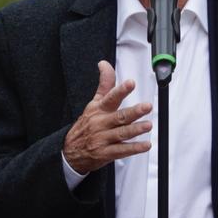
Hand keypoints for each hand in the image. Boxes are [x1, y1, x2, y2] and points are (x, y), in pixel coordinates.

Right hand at [63, 60, 151, 174]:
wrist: (69, 151)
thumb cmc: (86, 124)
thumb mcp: (93, 103)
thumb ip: (105, 84)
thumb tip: (104, 64)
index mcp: (99, 110)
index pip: (111, 97)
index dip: (121, 90)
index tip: (130, 83)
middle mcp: (101, 123)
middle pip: (119, 116)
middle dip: (134, 111)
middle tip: (147, 106)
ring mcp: (103, 139)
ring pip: (122, 133)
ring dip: (136, 129)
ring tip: (148, 125)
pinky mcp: (105, 153)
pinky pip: (122, 150)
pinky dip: (134, 148)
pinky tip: (145, 145)